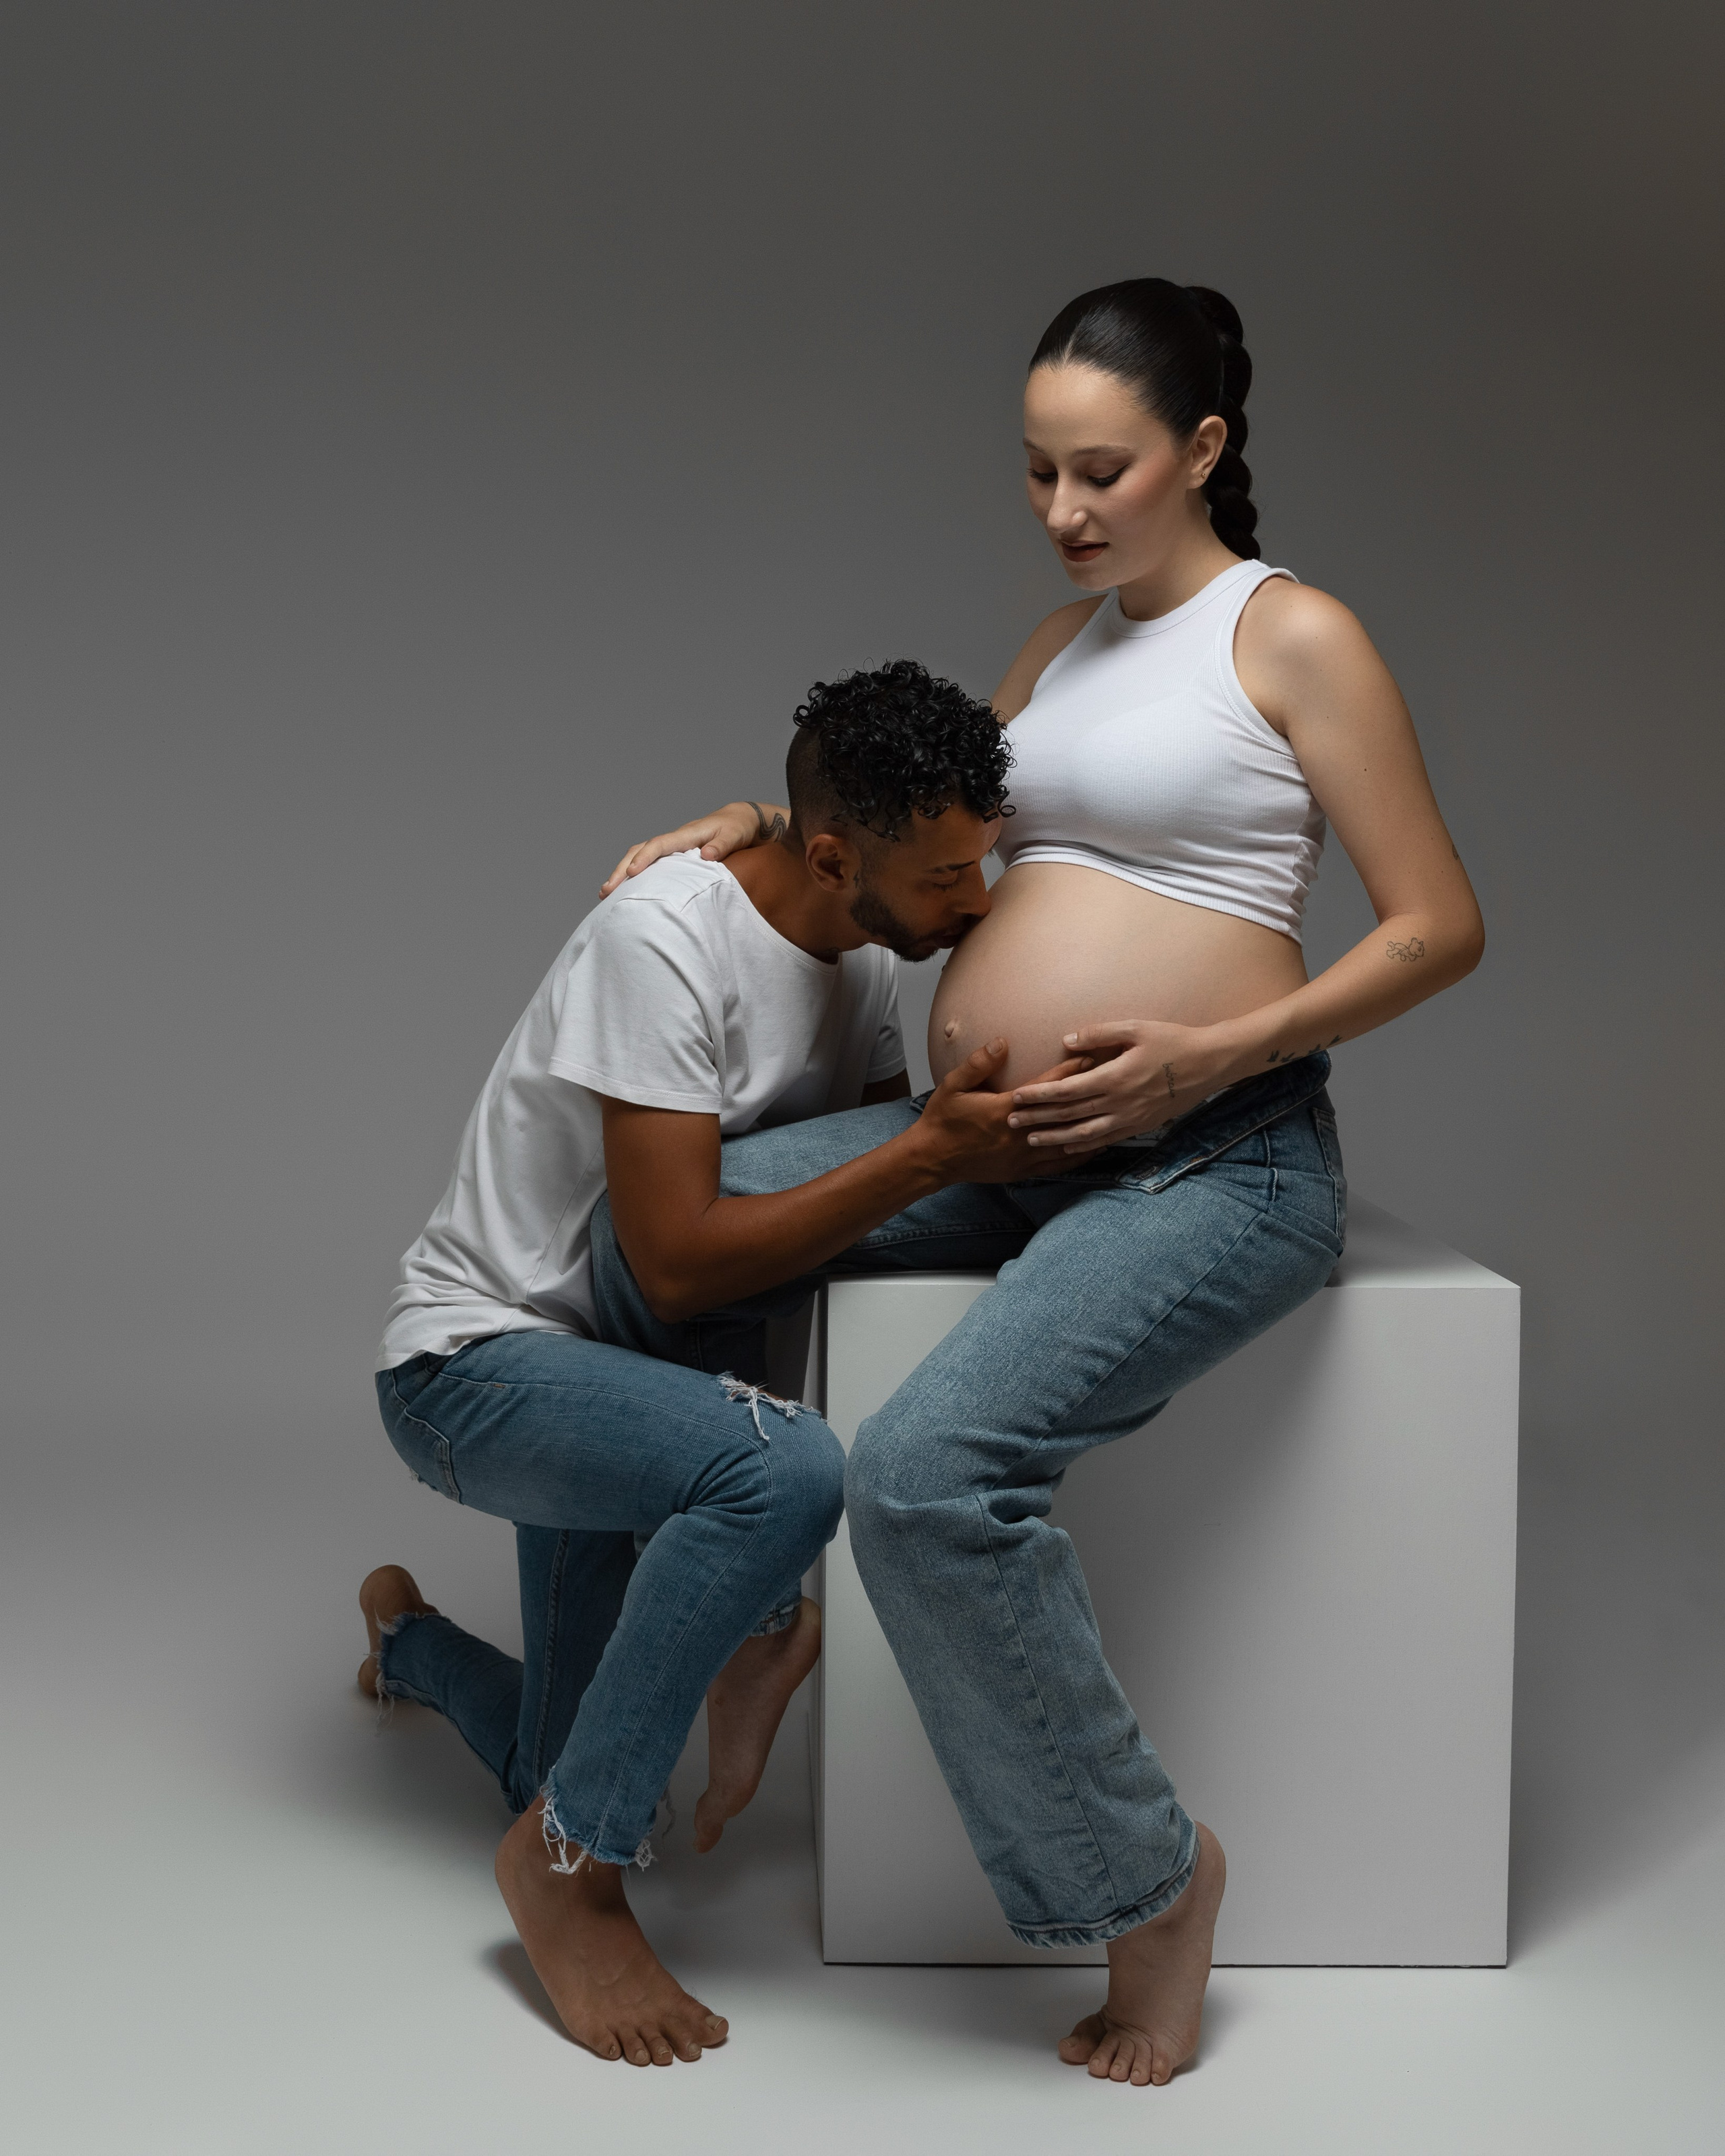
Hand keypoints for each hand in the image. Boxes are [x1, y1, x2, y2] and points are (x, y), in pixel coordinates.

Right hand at [600, 801, 779, 896]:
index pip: (659, 845)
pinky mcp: (673, 854)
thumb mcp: (733, 835)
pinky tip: (625, 889)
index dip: (644, 858)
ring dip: (622, 872)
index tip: (630, 872)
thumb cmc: (737, 829)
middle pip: (640, 850)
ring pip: (639, 855)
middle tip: (606, 891)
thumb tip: (705, 855)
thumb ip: (721, 845)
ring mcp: (672, 847)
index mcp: (686, 835)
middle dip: (621, 869)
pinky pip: (648, 861)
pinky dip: (633, 872)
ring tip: (606, 893)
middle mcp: (674, 839)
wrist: (741, 820)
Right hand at [911, 1042, 1098, 1183]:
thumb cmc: (943, 1119)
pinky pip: (1057, 1165)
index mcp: (1004, 1111)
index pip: (1045, 1088)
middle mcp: (1018, 1135)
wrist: (932, 1159)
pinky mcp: (1021, 1171)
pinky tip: (1093, 1148)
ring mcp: (1021, 1157)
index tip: (1088, 1057)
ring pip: (1065, 1142)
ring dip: (1089, 1128)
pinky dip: (1077, 1155)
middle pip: (1061, 1114)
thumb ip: (979, 1063)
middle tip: (1109, 1081)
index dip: (1069, 1071)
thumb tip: (1003, 1042)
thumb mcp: (953, 1085)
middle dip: (1087, 1096)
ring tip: (1113, 1115)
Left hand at [1007, 1020, 1225, 1151]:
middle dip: (1038, 1119)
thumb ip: (1099, 1034)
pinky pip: (1106, 1141)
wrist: (1209, 1064)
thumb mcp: (1135, 1028)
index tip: (1017, 1096)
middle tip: (1011, 1122)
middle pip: (1070, 1116)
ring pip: (1085, 1135)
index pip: (1067, 1090)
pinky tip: (1067, 1148)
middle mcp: (1119, 1103)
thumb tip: (1067, 1041)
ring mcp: (1130, 1119)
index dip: (1039, 1095)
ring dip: (1056, 1139)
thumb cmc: (1171, 1040)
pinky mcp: (1140, 1127)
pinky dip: (1083, 1147)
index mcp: (1114, 1077)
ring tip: (1032, 1140)